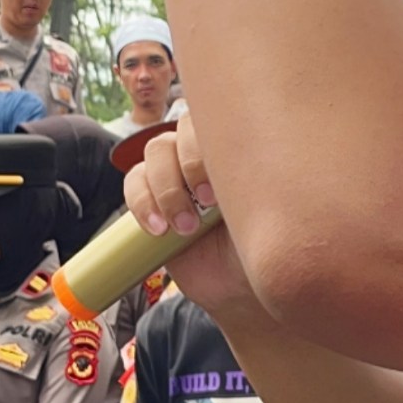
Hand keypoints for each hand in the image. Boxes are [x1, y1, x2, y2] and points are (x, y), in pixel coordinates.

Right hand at [124, 115, 266, 322]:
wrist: (238, 285)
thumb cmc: (263, 246)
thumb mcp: (268, 213)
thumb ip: (258, 183)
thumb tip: (252, 160)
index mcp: (238, 146)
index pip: (216, 117)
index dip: (207, 149)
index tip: (219, 192)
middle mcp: (205, 152)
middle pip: (182, 130)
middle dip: (188, 168)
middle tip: (207, 206)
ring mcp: (177, 171)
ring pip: (156, 151)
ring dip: (166, 190)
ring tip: (185, 229)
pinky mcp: (152, 195)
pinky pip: (134, 181)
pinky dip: (141, 202)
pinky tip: (158, 230)